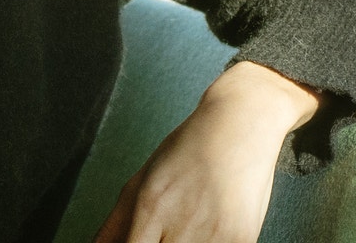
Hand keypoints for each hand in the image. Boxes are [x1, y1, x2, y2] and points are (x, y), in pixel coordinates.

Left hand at [90, 62, 320, 242]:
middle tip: (162, 232)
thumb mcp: (142, 179)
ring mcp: (214, 236)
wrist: (240, 124)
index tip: (137, 242)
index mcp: (150, 208)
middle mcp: (181, 225)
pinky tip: (208, 229)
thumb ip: (114, 223)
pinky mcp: (241, 238)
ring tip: (186, 227)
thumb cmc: (187, 150)